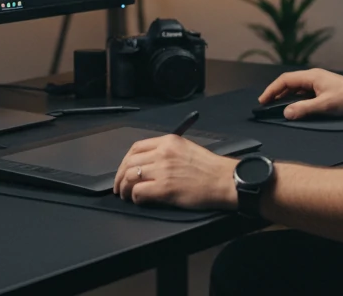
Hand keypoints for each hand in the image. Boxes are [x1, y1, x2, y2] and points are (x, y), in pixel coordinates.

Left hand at [113, 134, 237, 209]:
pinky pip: (138, 191)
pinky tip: (140, 200)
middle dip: (119, 177)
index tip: (123, 170)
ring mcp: (163, 170)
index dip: (125, 161)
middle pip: (129, 162)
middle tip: (119, 188)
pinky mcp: (164, 188)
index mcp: (169, 141)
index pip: (136, 147)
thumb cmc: (210, 169)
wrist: (224, 181)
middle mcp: (163, 153)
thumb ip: (167, 152)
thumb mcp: (187, 149)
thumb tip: (147, 165)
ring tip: (126, 196)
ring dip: (124, 189)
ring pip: (130, 177)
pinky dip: (135, 197)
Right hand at [258, 68, 342, 119]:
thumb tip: (286, 113)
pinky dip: (295, 99)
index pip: (285, 80)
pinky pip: (304, 93)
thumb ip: (304, 109)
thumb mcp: (325, 105)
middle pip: (289, 83)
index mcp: (312, 76)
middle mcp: (313, 77)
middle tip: (266, 105)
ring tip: (276, 107)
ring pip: (296, 88)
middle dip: (276, 93)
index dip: (272, 90)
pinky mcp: (323, 89)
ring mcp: (318, 83)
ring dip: (285, 97)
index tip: (263, 100)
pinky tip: (294, 107)